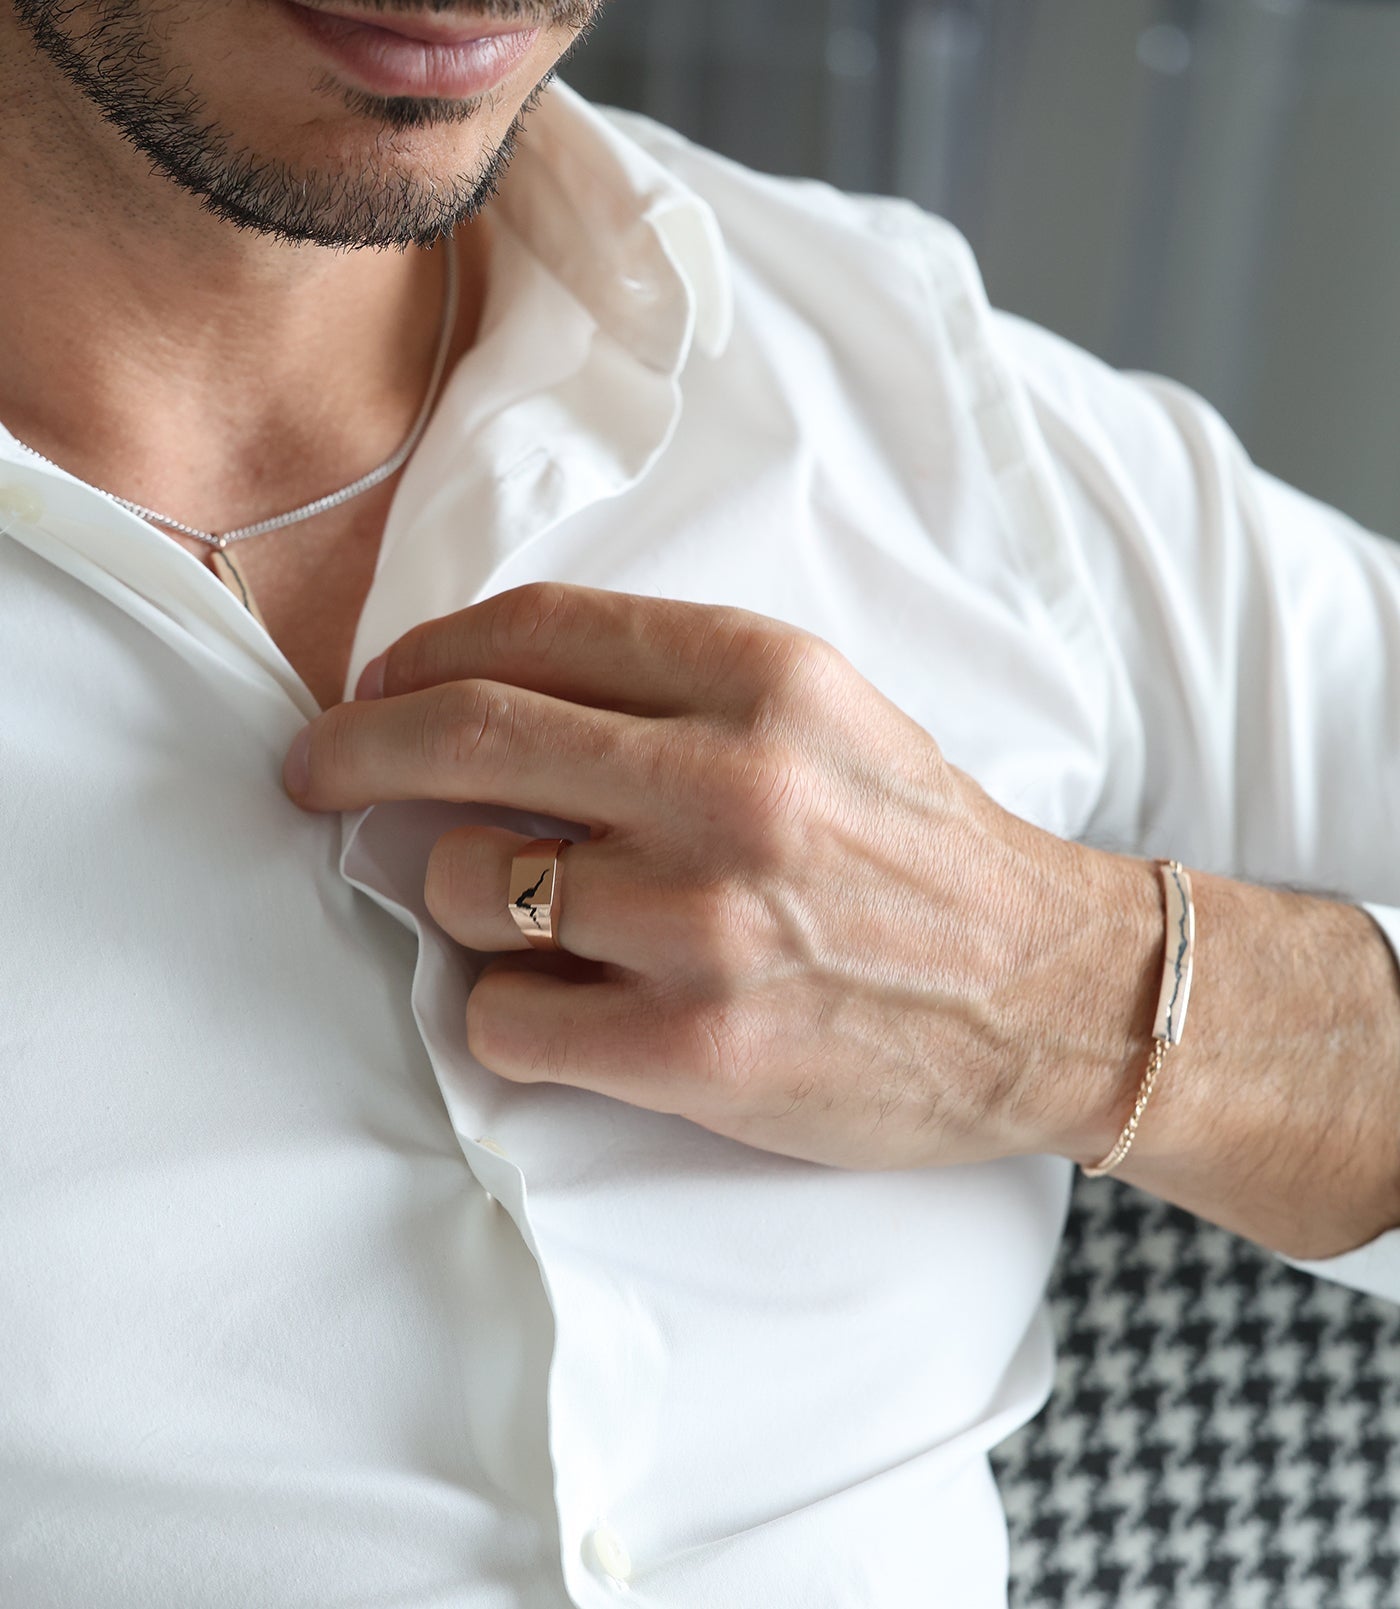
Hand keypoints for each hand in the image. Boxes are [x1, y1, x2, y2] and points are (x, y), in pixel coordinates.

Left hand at [283, 583, 1159, 1171]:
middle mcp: (728, 783)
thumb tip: (476, 701)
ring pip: (465, 886)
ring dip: (451, 900)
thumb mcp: (823, 713)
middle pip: (464, 736)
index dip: (418, 656)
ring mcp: (708, 919)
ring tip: (512, 916)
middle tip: (312, 774)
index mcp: (759, 675)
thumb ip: (666, 689)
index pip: (528, 629)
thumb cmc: (922, 851)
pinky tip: (560, 1005)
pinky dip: (500, 1010)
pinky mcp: (698, 1043)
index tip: (376, 690)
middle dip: (351, 750)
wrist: (1051, 992)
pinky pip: (503, 1017)